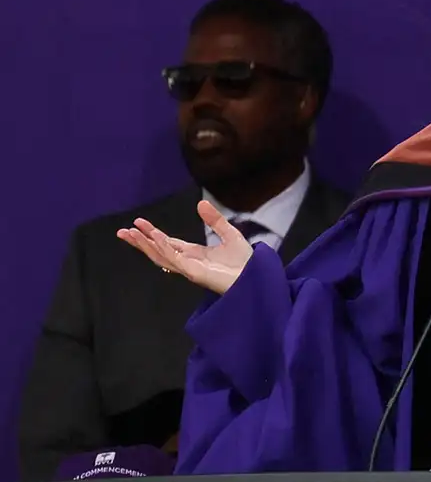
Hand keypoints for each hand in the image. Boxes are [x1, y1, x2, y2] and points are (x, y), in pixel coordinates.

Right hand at [116, 200, 251, 294]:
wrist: (258, 277)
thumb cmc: (246, 262)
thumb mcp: (229, 234)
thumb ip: (215, 220)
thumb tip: (200, 203)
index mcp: (194, 254)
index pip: (168, 243)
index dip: (153, 234)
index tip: (138, 223)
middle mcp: (189, 262)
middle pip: (158, 251)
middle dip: (140, 242)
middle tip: (122, 232)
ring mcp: (190, 269)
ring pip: (162, 256)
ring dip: (146, 245)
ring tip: (130, 234)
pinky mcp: (196, 274)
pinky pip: (176, 260)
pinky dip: (165, 248)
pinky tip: (155, 237)